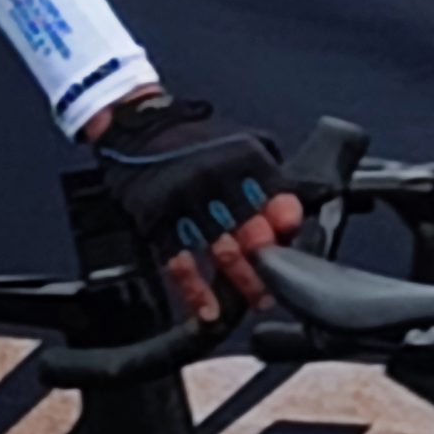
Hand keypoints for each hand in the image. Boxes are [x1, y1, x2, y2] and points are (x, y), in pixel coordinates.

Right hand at [92, 92, 301, 320]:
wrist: (138, 124)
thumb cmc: (192, 139)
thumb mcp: (236, 141)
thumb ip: (264, 172)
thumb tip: (292, 213)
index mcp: (243, 158)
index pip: (277, 199)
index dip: (287, 229)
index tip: (295, 250)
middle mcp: (217, 178)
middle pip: (253, 232)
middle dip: (268, 267)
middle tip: (275, 289)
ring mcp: (186, 199)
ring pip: (221, 251)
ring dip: (240, 282)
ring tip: (252, 301)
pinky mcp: (157, 218)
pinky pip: (180, 261)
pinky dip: (195, 291)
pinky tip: (209, 310)